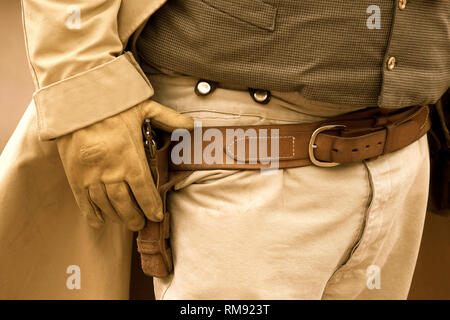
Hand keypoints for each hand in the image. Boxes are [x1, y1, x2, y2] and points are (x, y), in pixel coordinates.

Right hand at [56, 100, 193, 230]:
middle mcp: (111, 171)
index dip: (151, 206)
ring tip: (124, 222)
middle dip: (135, 217)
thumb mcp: (144, 108)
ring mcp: (91, 176)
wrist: (76, 100)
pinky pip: (83, 201)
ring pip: (106, 206)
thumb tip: (191, 125)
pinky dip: (92, 214)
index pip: (144, 191)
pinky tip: (99, 221)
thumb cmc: (112, 104)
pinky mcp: (75, 176)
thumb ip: (169, 119)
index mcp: (130, 158)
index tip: (156, 216)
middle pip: (125, 204)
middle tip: (140, 223)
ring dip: (117, 218)